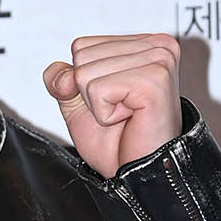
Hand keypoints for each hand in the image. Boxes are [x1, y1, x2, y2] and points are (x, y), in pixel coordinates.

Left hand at [42, 34, 180, 177]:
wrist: (137, 176)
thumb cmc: (118, 143)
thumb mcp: (78, 105)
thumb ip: (61, 80)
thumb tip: (61, 75)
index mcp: (143, 44)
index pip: (82, 46)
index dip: (84, 82)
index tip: (114, 101)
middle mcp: (156, 46)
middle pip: (82, 56)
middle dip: (90, 94)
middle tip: (121, 112)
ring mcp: (159, 60)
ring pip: (86, 73)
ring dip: (99, 105)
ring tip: (127, 116)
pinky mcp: (154, 80)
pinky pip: (98, 90)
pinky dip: (105, 114)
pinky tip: (130, 119)